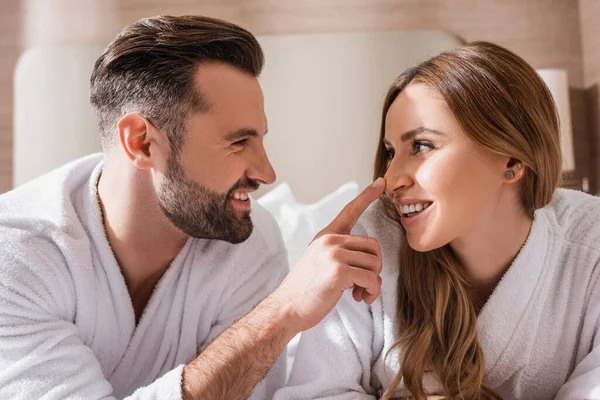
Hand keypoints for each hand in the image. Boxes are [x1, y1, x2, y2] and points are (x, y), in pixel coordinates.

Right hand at [269, 178, 385, 332]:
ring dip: (373, 283)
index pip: (350, 211)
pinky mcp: (339, 271)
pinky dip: (372, 292)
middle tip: (364, 285)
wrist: (286, 308)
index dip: (367, 196)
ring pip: (375, 264)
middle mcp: (330, 240)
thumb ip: (339, 254)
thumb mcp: (319, 262)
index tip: (381, 182)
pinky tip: (360, 298)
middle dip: (375, 268)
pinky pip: (371, 279)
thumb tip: (368, 261)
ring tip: (360, 294)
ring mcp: (334, 254)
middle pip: (373, 246)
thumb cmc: (306, 290)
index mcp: (325, 236)